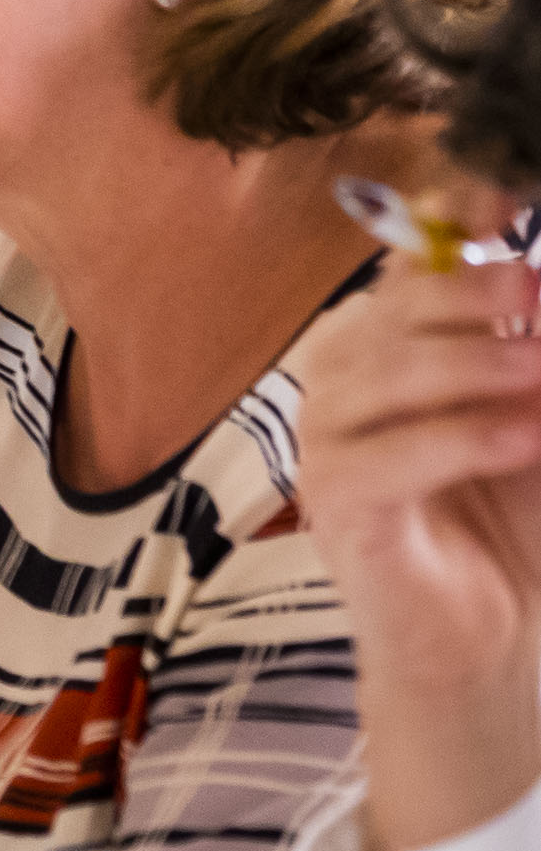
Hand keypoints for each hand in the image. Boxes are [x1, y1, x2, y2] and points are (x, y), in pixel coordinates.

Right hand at [294, 259, 540, 850]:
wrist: (507, 641)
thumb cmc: (529, 522)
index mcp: (401, 348)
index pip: (408, 264)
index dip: (445, 224)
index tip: (503, 209)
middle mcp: (351, 386)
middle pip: (387, 308)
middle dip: (471, 295)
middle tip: (540, 297)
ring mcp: (331, 446)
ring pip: (375, 374)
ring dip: (471, 364)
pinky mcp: (335, 511)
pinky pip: (378, 459)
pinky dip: (457, 440)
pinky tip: (522, 439)